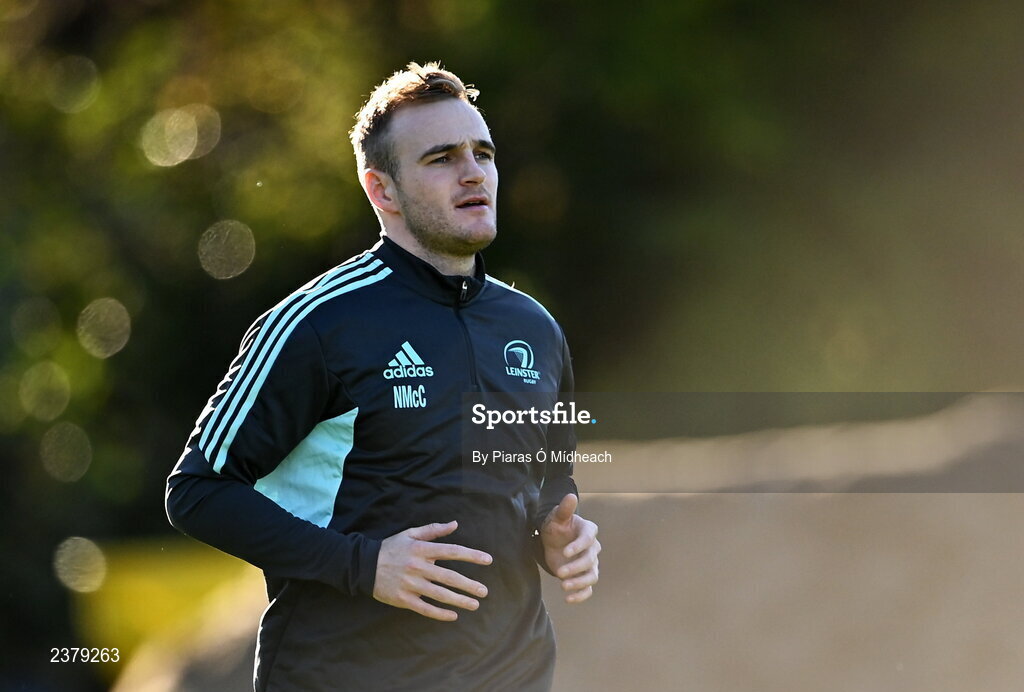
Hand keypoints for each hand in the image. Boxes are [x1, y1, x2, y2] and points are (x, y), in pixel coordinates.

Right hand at [373, 520, 491, 620]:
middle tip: (484, 591)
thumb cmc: (391, 548)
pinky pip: (425, 608)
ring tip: (474, 605)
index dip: (471, 556)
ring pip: (440, 594)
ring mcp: (410, 584)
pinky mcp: (403, 599)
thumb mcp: (410, 534)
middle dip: (469, 585)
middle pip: (449, 577)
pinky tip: (453, 616)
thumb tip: (455, 524)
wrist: (363, 565)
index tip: (488, 560)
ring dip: (459, 600)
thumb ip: (433, 530)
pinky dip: (440, 613)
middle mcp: (418, 567)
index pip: (452, 551)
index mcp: (421, 549)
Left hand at [540, 494, 599, 603]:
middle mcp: (593, 548)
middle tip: (559, 573)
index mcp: (588, 531)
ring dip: (579, 583)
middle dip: (576, 568)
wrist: (553, 541)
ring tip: (563, 586)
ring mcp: (590, 564)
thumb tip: (570, 496)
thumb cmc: (556, 526)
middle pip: (590, 560)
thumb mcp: (557, 517)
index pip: (588, 539)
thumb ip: (564, 509)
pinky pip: (588, 589)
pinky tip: (568, 599)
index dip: (579, 546)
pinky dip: (581, 595)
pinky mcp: (583, 576)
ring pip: (591, 576)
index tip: (565, 552)